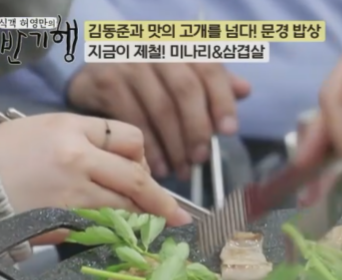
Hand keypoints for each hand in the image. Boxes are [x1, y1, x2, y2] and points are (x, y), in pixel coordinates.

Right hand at [0, 113, 191, 243]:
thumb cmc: (4, 156)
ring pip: (127, 206)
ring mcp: (73, 192)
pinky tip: (124, 235)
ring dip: (144, 218)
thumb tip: (125, 166)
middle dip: (162, 199)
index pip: (131, 139)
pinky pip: (104, 226)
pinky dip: (118, 231)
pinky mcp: (66, 221)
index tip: (148, 170)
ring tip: (156, 226)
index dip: (143, 157)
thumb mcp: (45, 130)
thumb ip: (87, 143)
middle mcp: (78, 158)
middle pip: (138, 177)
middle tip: (178, 214)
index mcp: (72, 129)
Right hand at [67, 63, 250, 179]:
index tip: (229, 131)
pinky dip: (149, 148)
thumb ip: (214, 84)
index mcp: (182, 47)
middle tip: (200, 160)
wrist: (97, 76)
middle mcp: (157, 48)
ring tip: (180, 170)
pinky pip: (133, 119)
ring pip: (160, 108)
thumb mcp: (184, 78)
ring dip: (174, 145)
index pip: (210, 69)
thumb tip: (244, 90)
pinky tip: (157, 167)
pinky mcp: (106, 80)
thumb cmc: (151, 83)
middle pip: (185, 89)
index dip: (222, 100)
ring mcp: (129, 62)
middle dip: (197, 129)